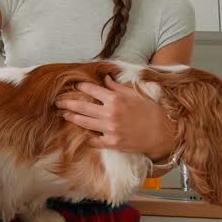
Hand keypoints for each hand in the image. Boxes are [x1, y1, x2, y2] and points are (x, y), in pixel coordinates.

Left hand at [56, 75, 176, 155]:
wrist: (163, 133)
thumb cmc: (151, 112)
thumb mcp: (135, 94)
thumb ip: (117, 86)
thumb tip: (105, 78)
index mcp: (115, 99)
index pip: (91, 89)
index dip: (80, 87)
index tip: (74, 86)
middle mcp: (110, 113)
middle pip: (82, 106)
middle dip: (67, 102)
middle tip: (58, 101)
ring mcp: (110, 129)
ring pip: (84, 123)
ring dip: (72, 117)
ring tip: (64, 114)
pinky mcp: (112, 142)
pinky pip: (94, 140)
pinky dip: (88, 136)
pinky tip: (82, 133)